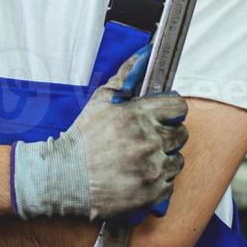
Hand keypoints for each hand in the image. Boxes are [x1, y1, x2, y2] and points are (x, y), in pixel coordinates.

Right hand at [11, 47, 188, 221]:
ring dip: (164, 160)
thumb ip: (126, 75)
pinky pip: (170, 184)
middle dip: (167, 135)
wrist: (64, 178)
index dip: (171, 111)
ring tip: (141, 161)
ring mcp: (152, 168)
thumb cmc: (82, 140)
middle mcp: (149, 140)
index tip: (164, 116)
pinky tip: (139, 177)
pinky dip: (158, 182)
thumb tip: (145, 54)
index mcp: (138, 115)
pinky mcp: (151, 192)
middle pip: (181, 134)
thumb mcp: (100, 101)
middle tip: (148, 140)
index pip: (178, 106)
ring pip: (177, 160)